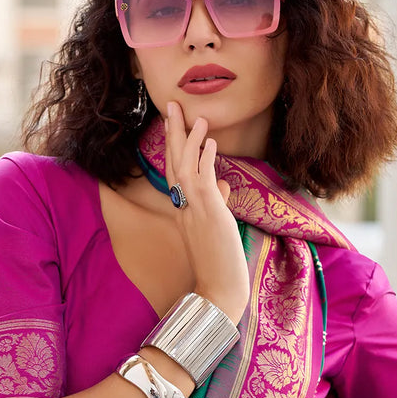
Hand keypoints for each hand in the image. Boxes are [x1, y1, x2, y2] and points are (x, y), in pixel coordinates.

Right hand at [165, 101, 249, 322]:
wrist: (219, 292)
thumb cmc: (220, 266)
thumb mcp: (219, 228)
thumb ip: (218, 204)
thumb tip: (223, 183)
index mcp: (185, 212)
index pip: (177, 173)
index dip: (176, 148)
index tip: (178, 125)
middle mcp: (184, 209)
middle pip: (174, 163)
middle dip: (173, 133)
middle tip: (173, 105)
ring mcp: (194, 211)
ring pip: (184, 168)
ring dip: (189, 140)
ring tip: (196, 115)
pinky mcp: (207, 215)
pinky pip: (202, 181)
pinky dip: (205, 159)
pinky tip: (209, 141)